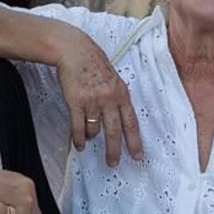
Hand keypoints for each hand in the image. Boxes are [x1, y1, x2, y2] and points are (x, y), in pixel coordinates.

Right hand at [55, 34, 142, 164]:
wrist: (75, 51)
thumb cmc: (94, 64)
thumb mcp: (114, 80)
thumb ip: (118, 99)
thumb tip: (119, 120)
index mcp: (122, 94)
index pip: (131, 123)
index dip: (135, 141)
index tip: (138, 156)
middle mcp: (109, 99)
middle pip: (114, 132)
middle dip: (114, 150)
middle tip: (112, 163)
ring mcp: (92, 101)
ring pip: (94, 130)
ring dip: (91, 138)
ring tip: (88, 140)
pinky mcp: (76, 102)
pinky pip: (78, 127)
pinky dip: (78, 139)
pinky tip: (79, 145)